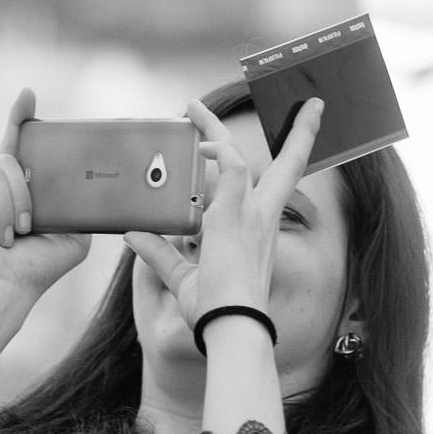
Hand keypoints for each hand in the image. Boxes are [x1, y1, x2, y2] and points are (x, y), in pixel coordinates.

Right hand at [0, 89, 89, 349]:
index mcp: (7, 189)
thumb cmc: (32, 270)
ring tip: (4, 239)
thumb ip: (80, 205)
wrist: (2, 292)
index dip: (19, 118)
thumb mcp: (70, 233)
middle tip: (24, 230)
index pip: (13, 144)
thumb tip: (100, 181)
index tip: (28, 95)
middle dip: (24, 194)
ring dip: (8, 209)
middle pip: (7, 158)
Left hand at [123, 96, 322, 326]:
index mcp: (257, 230)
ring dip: (217, 130)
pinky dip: (216, 151)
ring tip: (191, 109)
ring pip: (244, 157)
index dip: (288, 158)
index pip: (276, 186)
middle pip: (285, 163)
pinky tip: (198, 144)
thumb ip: (159, 252)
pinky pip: (230, 166)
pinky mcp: (235, 213)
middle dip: (297, 131)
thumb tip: (134, 234)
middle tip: (294, 106)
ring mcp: (251, 214)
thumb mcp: (182, 276)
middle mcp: (261, 217)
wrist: (229, 326)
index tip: (298, 136)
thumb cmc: (214, 310)